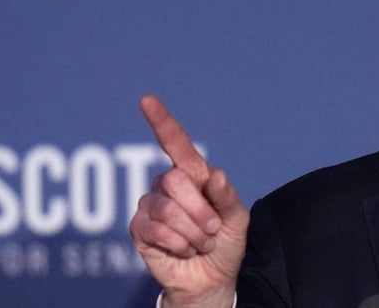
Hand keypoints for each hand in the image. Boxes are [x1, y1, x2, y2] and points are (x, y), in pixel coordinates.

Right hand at [129, 95, 249, 307]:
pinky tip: (183, 250)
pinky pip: (155, 229)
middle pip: (175, 180)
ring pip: (166, 208)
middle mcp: (168, 185)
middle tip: (212, 230)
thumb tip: (216, 175)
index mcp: (194, 175)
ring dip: (192, 231)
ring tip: (200, 242)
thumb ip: (228, 198)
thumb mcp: (238, 219)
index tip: (147, 100)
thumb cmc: (226, 242)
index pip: (175, 144)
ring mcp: (151, 205)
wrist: (212, 278)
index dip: (162, 122)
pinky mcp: (140, 228)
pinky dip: (177, 243)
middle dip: (201, 211)